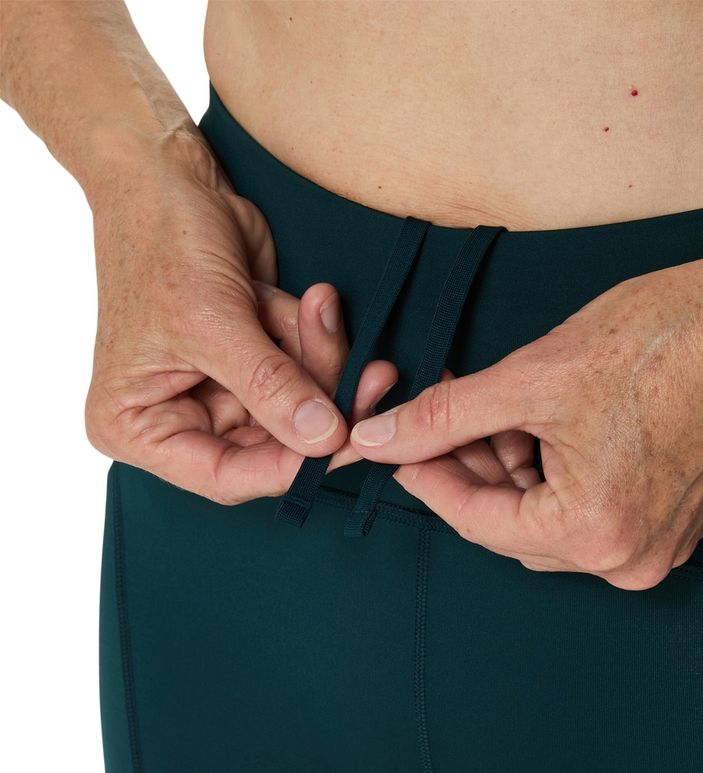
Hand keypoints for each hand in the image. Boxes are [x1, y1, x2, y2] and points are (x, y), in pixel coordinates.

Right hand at [85, 129, 395, 503]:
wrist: (170, 177)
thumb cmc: (160, 242)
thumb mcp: (212, 321)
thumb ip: (270, 386)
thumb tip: (324, 440)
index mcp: (140, 425)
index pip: (226, 476)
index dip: (288, 466)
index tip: (342, 444)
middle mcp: (180, 416)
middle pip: (274, 442)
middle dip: (325, 403)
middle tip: (374, 377)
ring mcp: (223, 387)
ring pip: (300, 404)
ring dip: (322, 358)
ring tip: (320, 308)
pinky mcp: (256, 357)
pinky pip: (306, 367)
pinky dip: (316, 336)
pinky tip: (315, 301)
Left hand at [349, 227, 702, 589]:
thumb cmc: (658, 339)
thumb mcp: (530, 378)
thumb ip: (444, 417)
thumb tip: (377, 439)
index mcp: (593, 532)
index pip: (475, 522)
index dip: (425, 477)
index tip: (392, 446)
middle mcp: (626, 557)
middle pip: (507, 523)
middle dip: (465, 466)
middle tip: (435, 414)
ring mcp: (651, 542)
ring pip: (540, 515)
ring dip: (503, 466)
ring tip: (483, 408)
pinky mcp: (664, 517)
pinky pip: (578, 507)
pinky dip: (543, 471)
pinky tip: (527, 424)